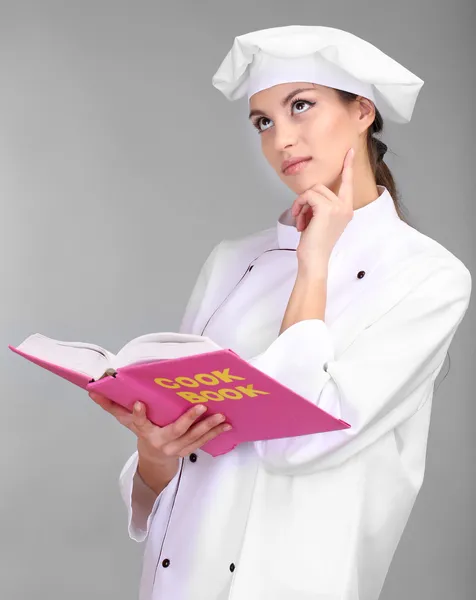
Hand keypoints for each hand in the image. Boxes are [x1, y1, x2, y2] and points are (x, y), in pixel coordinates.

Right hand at [89, 392, 230, 463]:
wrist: (153, 459)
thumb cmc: (142, 432)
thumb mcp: (126, 420)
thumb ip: (111, 405)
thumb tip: (92, 389)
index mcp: (144, 431)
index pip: (138, 423)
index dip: (138, 414)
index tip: (139, 403)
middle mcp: (160, 442)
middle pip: (175, 431)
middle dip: (188, 419)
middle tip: (201, 407)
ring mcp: (176, 448)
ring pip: (193, 438)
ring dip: (208, 427)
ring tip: (221, 416)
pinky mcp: (188, 450)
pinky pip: (203, 442)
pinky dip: (215, 433)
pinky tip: (227, 424)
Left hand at [291, 147, 354, 269]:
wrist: (314, 260)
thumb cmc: (314, 244)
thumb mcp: (320, 221)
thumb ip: (321, 206)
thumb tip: (311, 194)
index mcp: (346, 209)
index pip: (348, 183)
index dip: (347, 166)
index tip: (349, 151)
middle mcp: (346, 207)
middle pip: (321, 186)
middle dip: (306, 200)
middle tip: (302, 218)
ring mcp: (338, 207)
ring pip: (313, 191)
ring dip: (301, 204)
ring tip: (301, 222)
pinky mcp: (327, 208)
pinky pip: (308, 195)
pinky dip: (299, 206)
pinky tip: (300, 222)